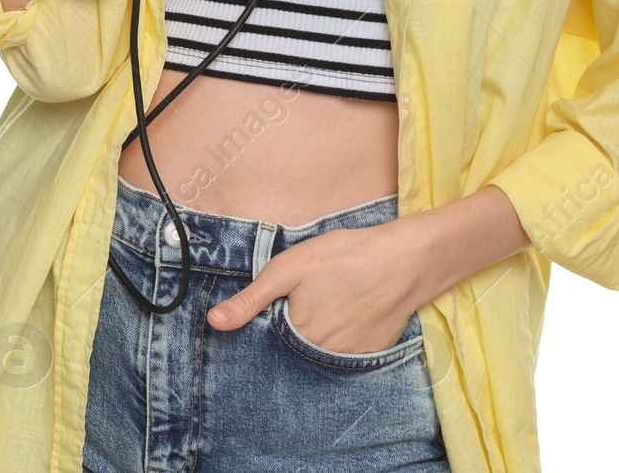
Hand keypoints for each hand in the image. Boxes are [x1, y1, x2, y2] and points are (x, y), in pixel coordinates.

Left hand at [205, 222, 418, 354]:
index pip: (267, 344)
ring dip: (315, 336)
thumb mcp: (290, 268)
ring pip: (318, 354)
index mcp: (296, 338)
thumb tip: (213, 322)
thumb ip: (251, 299)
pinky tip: (348, 312)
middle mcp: (320, 359)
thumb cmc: (344, 257)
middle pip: (293, 350)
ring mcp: (348, 361)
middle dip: (292, 330)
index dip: (268, 322)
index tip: (278, 305)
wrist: (404, 260)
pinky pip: (344, 356)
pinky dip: (340, 338)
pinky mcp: (371, 357)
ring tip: (330, 303)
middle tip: (311, 298)